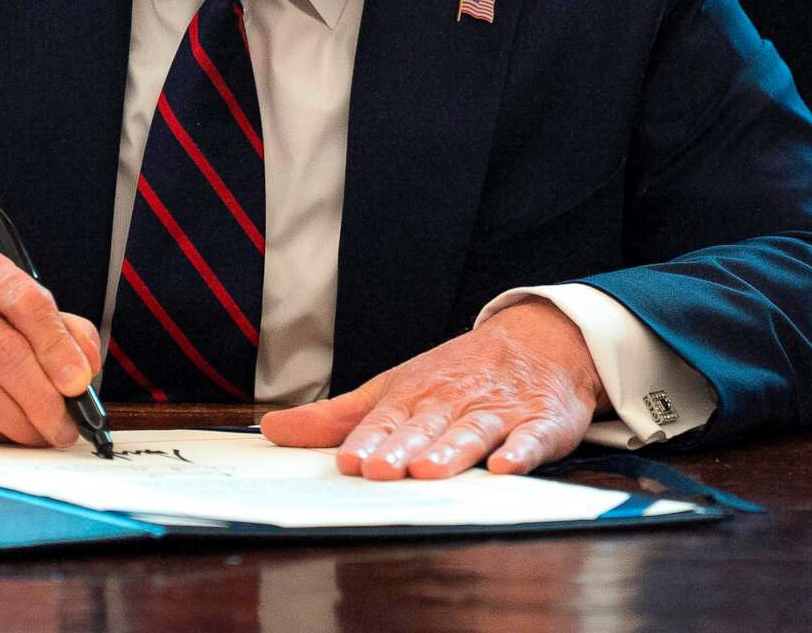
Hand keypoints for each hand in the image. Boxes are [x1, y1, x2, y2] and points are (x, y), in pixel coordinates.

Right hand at [0, 246, 103, 447]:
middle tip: (68, 419)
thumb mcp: (19, 312)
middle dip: (44, 393)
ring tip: (49, 431)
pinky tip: (21, 430)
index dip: (57, 345)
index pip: (26, 302)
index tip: (79, 381)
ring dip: (26, 419)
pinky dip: (3, 425)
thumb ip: (60, 330)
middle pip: (4, 348)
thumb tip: (86, 365)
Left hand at [260, 300, 604, 478]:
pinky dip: (521, 451)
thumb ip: (337, 417)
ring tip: (430, 470)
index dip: (368, 441)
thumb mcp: (394, 388)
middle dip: (403, 448)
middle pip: (426, 428)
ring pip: (472, 432)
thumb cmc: (456, 374)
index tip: (349, 462)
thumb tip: (271, 428)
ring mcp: (498, 412)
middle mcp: (453, 403)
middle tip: (381, 471)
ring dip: (452, 450)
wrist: (540, 341)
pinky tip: (507, 466)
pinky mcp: (541, 424)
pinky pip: (532, 438)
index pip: (387, 421)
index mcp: (414, 396)